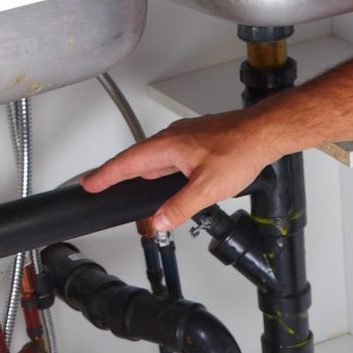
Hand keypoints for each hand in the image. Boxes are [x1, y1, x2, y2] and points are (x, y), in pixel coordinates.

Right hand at [81, 108, 286, 232]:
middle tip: (98, 183)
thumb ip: (180, 206)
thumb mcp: (207, 188)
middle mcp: (173, 138)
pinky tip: (166, 178)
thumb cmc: (239, 150)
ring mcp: (186, 138)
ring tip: (124, 182)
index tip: (89, 183)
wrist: (263, 133)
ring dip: (138, 170)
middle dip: (115, 172)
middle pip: (136, 158)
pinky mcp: (198, 141)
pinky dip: (158, 168)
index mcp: (168, 146)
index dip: (105, 175)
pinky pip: (169, 156)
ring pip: (154, 157)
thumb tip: (160, 220)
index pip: (127, 163)